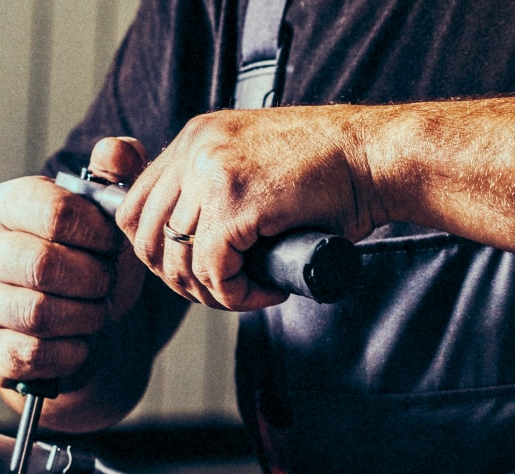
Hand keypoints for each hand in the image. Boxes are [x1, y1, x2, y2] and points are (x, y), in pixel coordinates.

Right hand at [0, 138, 148, 388]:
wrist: (68, 316)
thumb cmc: (88, 254)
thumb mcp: (108, 211)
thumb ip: (119, 173)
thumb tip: (116, 151)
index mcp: (4, 204)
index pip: (54, 213)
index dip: (97, 233)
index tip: (112, 245)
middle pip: (42, 265)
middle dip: (91, 280)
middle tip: (107, 284)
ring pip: (36, 313)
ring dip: (84, 317)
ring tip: (97, 312)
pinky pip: (30, 354)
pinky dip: (68, 351)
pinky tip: (80, 341)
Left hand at [116, 106, 385, 309]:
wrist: (380, 155)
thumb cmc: (329, 170)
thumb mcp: (253, 167)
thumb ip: (210, 191)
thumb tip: (175, 246)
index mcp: (194, 138)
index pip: (134, 208)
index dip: (155, 251)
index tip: (190, 270)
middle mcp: (195, 149)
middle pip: (147, 238)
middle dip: (178, 278)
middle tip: (220, 289)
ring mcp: (211, 173)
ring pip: (178, 259)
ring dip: (210, 291)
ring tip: (247, 293)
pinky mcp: (236, 202)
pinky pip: (213, 270)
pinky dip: (236, 294)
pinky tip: (267, 290)